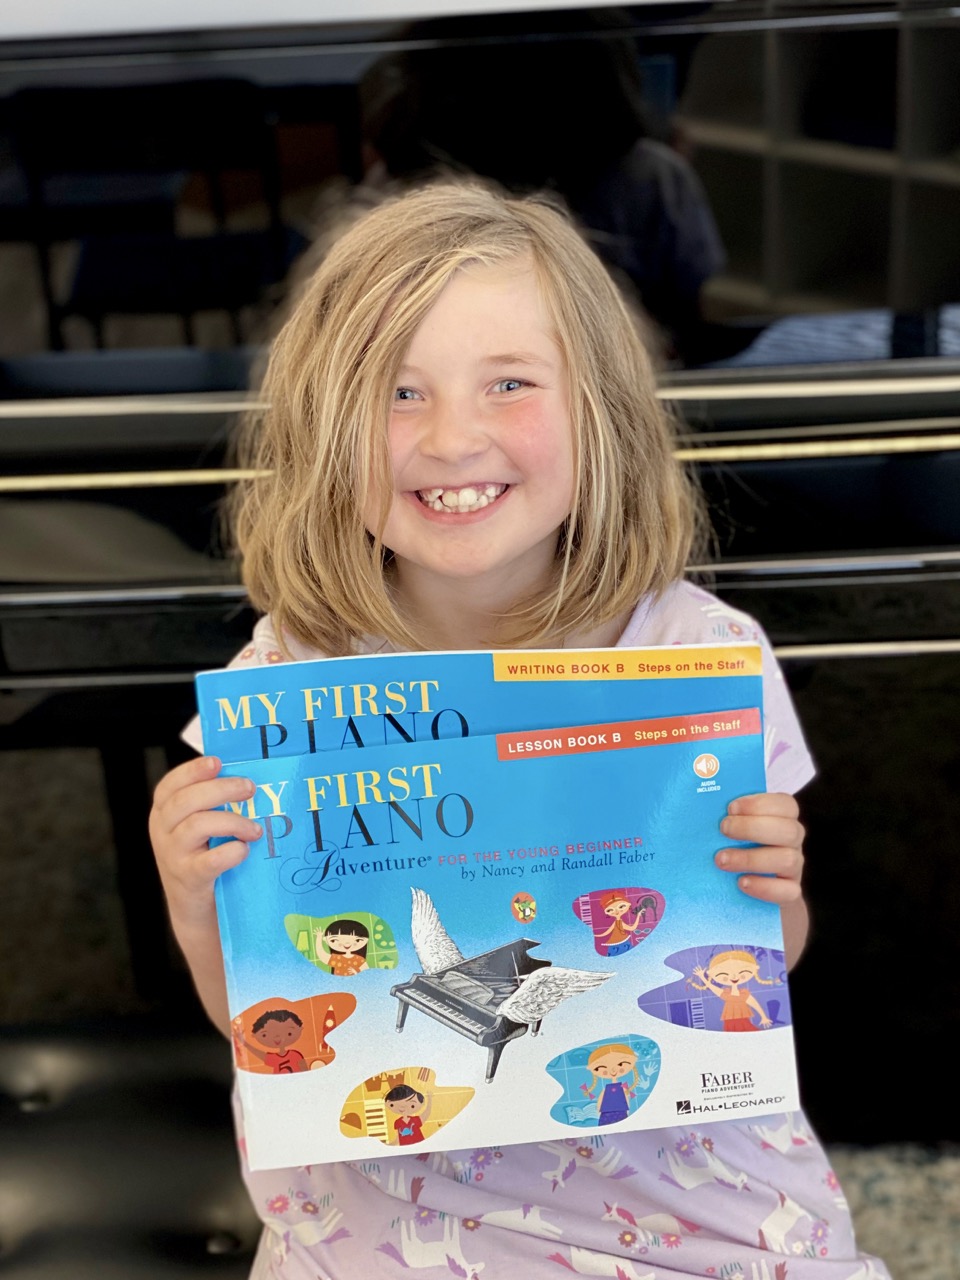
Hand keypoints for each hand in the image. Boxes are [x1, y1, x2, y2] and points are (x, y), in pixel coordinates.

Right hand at [148, 755, 260, 929]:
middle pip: (186, 801)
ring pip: (197, 826)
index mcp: (163, 813)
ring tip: (255, 829)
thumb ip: (212, 803)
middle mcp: (162, 832)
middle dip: (221, 790)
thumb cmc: (204, 856)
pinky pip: (209, 861)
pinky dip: (231, 852)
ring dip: (233, 822)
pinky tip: (244, 849)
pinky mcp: (189, 879)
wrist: (195, 908)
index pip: (170, 785)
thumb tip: (247, 775)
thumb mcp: (199, 827)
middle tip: (250, 788)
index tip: (217, 762)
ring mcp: (172, 856)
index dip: (192, 771)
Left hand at [715, 792, 804, 906]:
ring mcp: (794, 867)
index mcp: (783, 818)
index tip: (730, 808)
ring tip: (722, 860)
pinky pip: (789, 891)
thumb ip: (724, 813)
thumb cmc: (731, 843)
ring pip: (789, 860)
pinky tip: (741, 883)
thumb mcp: (730, 824)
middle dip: (753, 828)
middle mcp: (792, 841)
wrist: (740, 882)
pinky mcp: (790, 892)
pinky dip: (764, 887)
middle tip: (723, 829)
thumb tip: (705, 804)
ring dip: (751, 859)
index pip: (786, 805)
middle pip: (790, 830)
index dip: (760, 804)